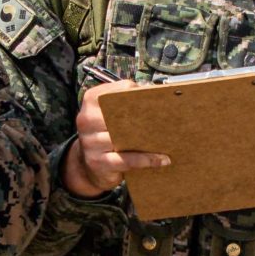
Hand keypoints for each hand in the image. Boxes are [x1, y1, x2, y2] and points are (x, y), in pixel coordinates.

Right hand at [64, 79, 168, 197]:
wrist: (86, 165)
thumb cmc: (105, 134)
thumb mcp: (110, 114)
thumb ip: (127, 102)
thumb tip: (156, 94)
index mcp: (92, 101)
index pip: (119, 90)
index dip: (139, 93)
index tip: (158, 97)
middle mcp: (87, 119)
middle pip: (122, 115)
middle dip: (146, 118)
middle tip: (167, 120)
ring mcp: (90, 142)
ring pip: (125, 139)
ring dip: (149, 141)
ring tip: (168, 141)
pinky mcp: (98, 162)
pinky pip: (127, 160)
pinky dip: (147, 160)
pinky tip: (162, 159)